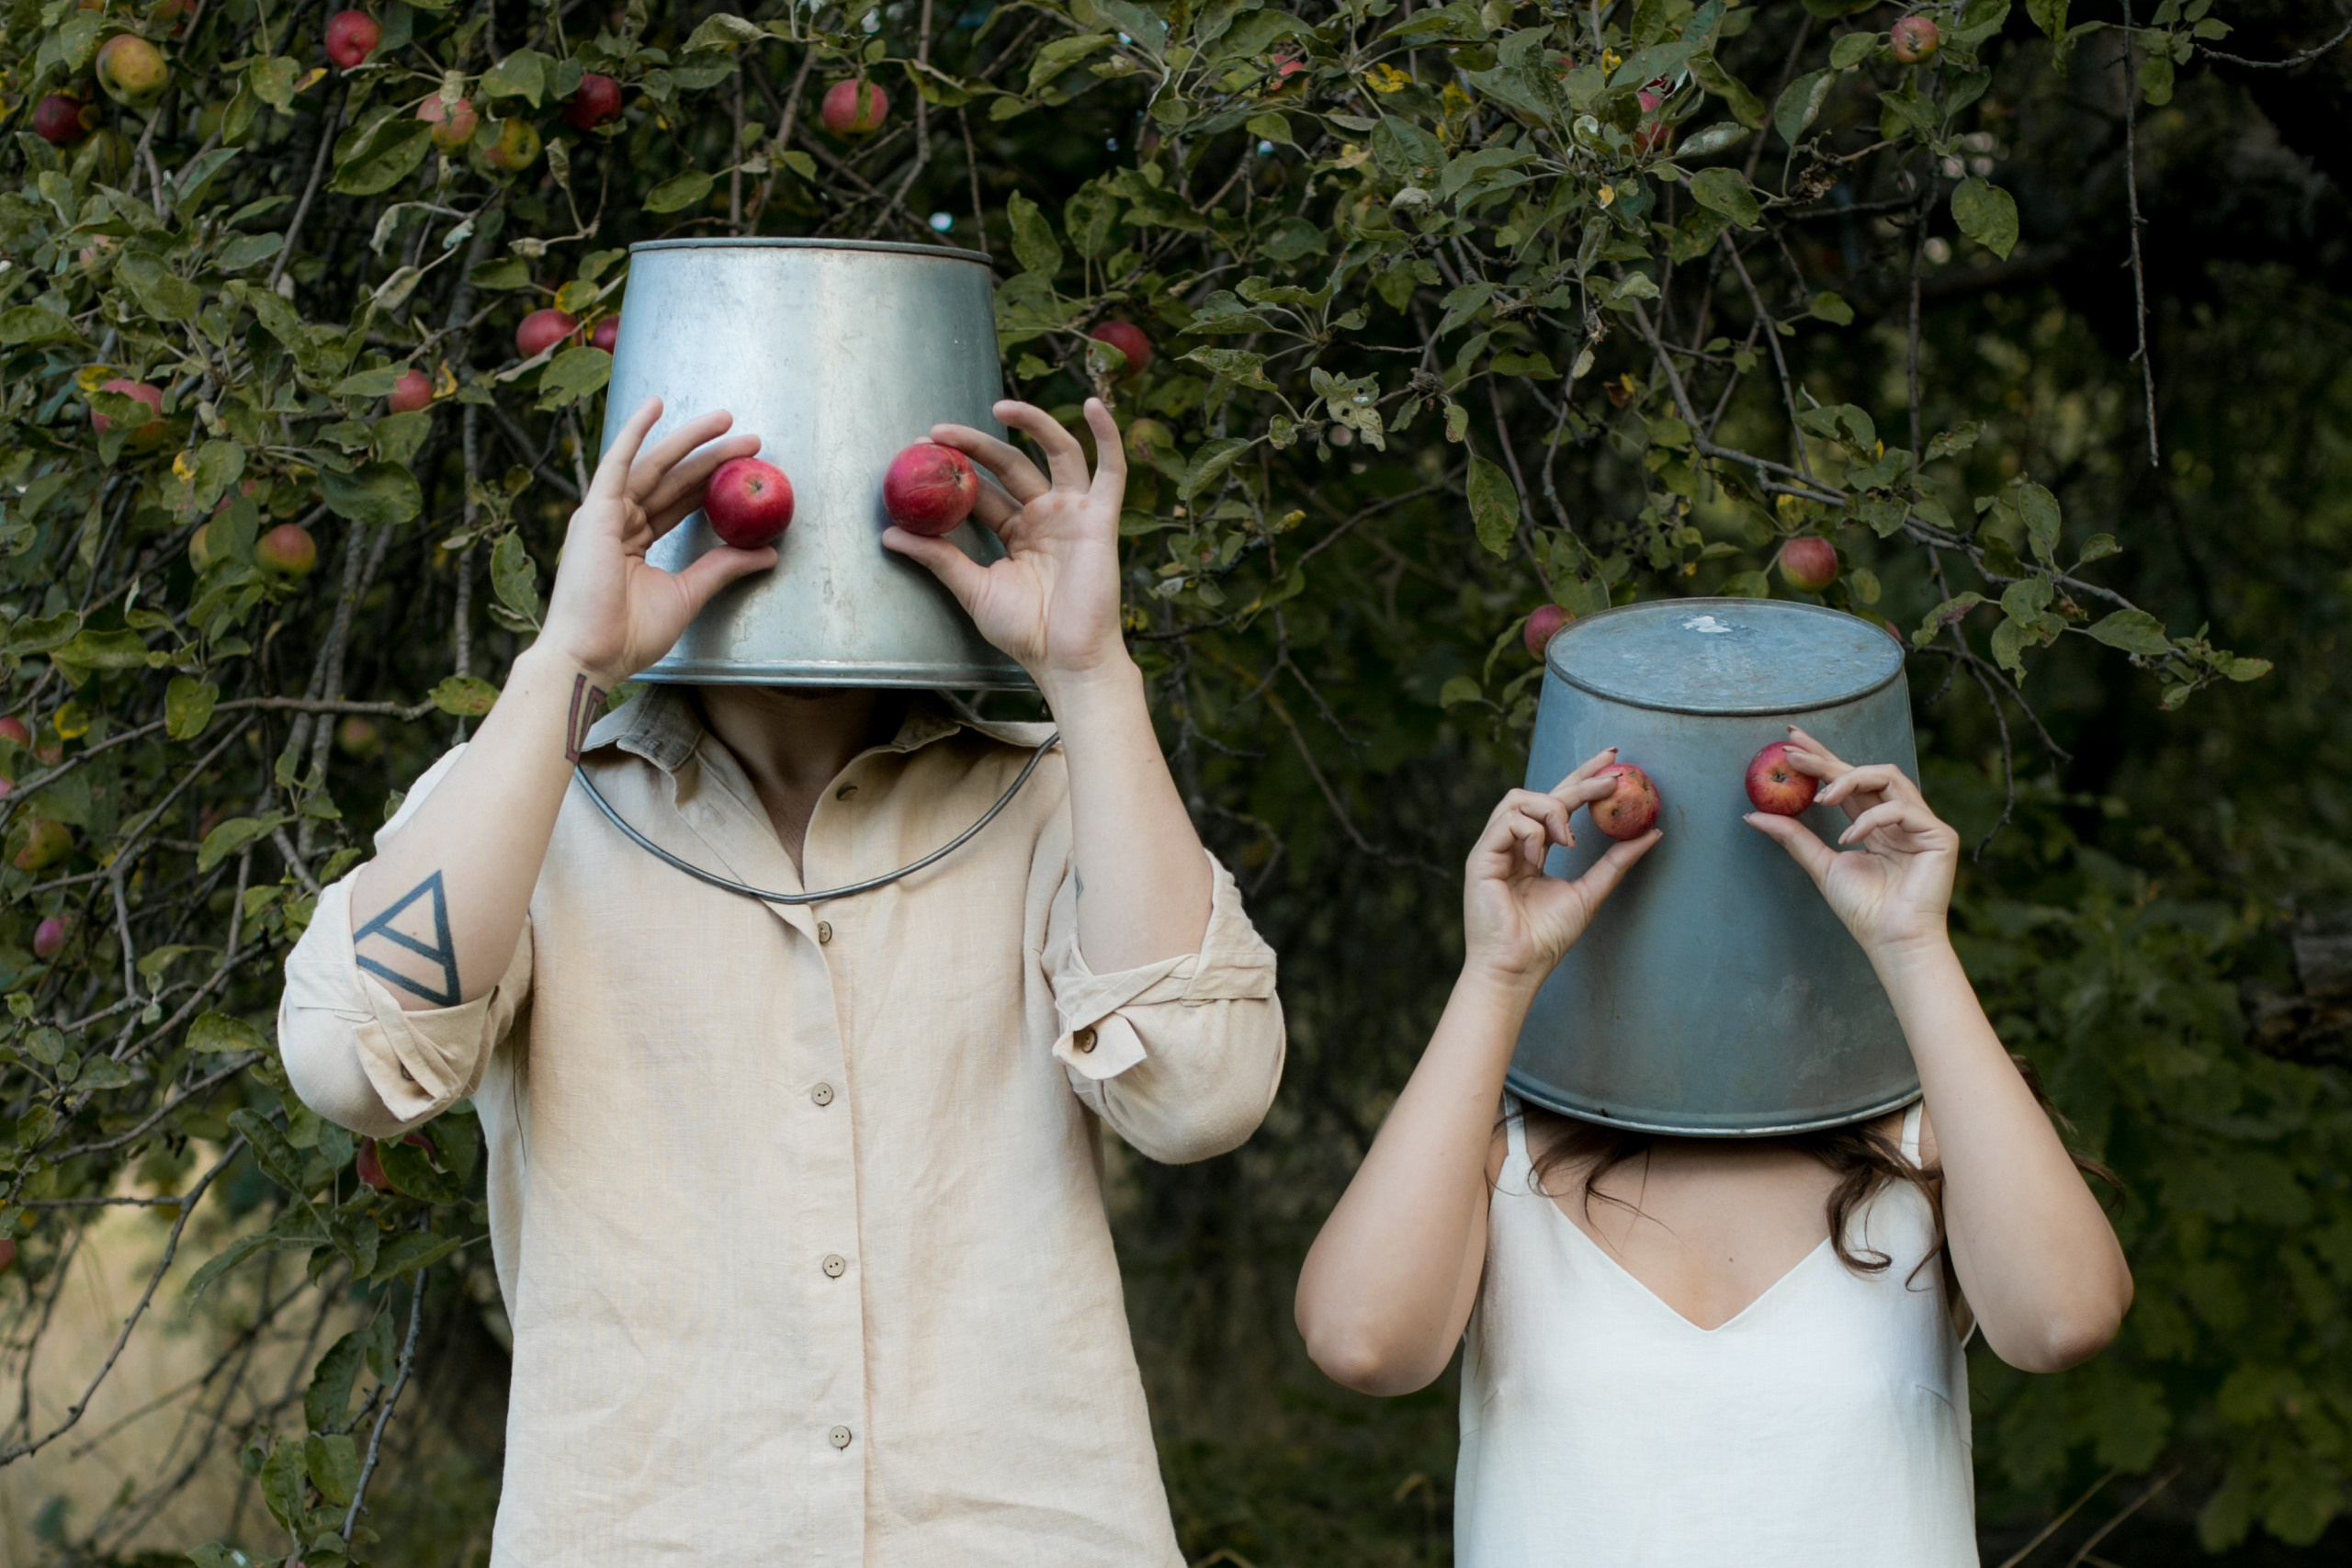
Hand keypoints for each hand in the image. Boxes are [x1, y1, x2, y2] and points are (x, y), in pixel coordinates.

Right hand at [539, 397, 774, 684]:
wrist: (594, 657)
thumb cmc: (630, 636)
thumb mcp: (688, 594)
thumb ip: (722, 568)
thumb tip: (768, 553)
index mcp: (634, 543)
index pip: (680, 503)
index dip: (713, 483)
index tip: (749, 467)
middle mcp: (618, 523)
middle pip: (673, 480)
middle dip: (712, 457)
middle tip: (750, 439)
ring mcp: (604, 516)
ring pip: (654, 466)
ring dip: (689, 440)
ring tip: (726, 420)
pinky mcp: (595, 513)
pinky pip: (617, 463)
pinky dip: (634, 432)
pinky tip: (656, 405)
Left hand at [881, 398, 1126, 693]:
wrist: (1065, 659)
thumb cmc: (1025, 632)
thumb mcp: (973, 588)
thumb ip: (938, 557)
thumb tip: (889, 534)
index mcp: (1017, 533)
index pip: (982, 491)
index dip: (954, 469)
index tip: (919, 451)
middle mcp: (1046, 516)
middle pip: (1010, 465)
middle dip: (975, 445)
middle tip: (938, 433)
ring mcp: (1074, 513)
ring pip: (1056, 453)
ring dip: (1032, 423)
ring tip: (999, 405)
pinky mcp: (1101, 518)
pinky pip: (1111, 470)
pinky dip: (1107, 436)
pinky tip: (1092, 406)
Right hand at [1463, 747, 1660, 989]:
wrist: (1519, 967)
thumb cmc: (1547, 938)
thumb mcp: (1591, 892)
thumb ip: (1616, 861)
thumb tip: (1653, 833)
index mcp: (1533, 850)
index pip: (1558, 802)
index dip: (1583, 778)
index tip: (1613, 761)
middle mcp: (1511, 843)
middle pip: (1541, 792)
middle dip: (1579, 779)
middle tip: (1612, 776)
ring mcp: (1493, 848)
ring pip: (1519, 799)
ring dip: (1553, 811)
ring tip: (1570, 841)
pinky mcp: (1481, 856)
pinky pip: (1508, 821)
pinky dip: (1533, 833)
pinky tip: (1541, 858)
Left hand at [1741, 726, 1957, 960]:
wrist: (1891, 939)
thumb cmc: (1863, 908)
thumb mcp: (1821, 864)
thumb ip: (1793, 837)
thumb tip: (1752, 815)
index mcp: (1874, 823)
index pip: (1847, 781)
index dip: (1821, 759)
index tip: (1789, 744)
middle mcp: (1899, 817)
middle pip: (1864, 772)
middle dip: (1827, 759)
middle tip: (1794, 754)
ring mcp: (1921, 823)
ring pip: (1887, 776)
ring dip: (1849, 780)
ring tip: (1821, 797)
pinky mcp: (1939, 834)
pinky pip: (1901, 808)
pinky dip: (1870, 819)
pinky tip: (1849, 837)